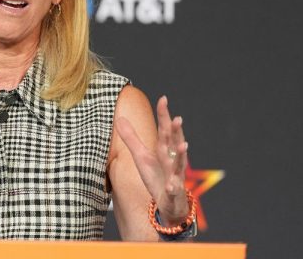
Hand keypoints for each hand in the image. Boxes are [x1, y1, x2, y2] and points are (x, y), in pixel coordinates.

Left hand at [116, 96, 188, 224]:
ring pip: (179, 164)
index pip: (164, 130)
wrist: (169, 203)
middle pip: (173, 143)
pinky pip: (173, 189)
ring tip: (183, 144)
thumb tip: (119, 118)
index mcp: (163, 150)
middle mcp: (171, 160)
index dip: (164, 115)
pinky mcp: (173, 192)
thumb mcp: (141, 156)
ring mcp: (175, 176)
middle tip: (177, 118)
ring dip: (182, 155)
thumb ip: (131, 138)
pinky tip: (171, 184)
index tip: (163, 99)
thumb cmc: (156, 176)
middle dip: (176, 132)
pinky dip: (173, 186)